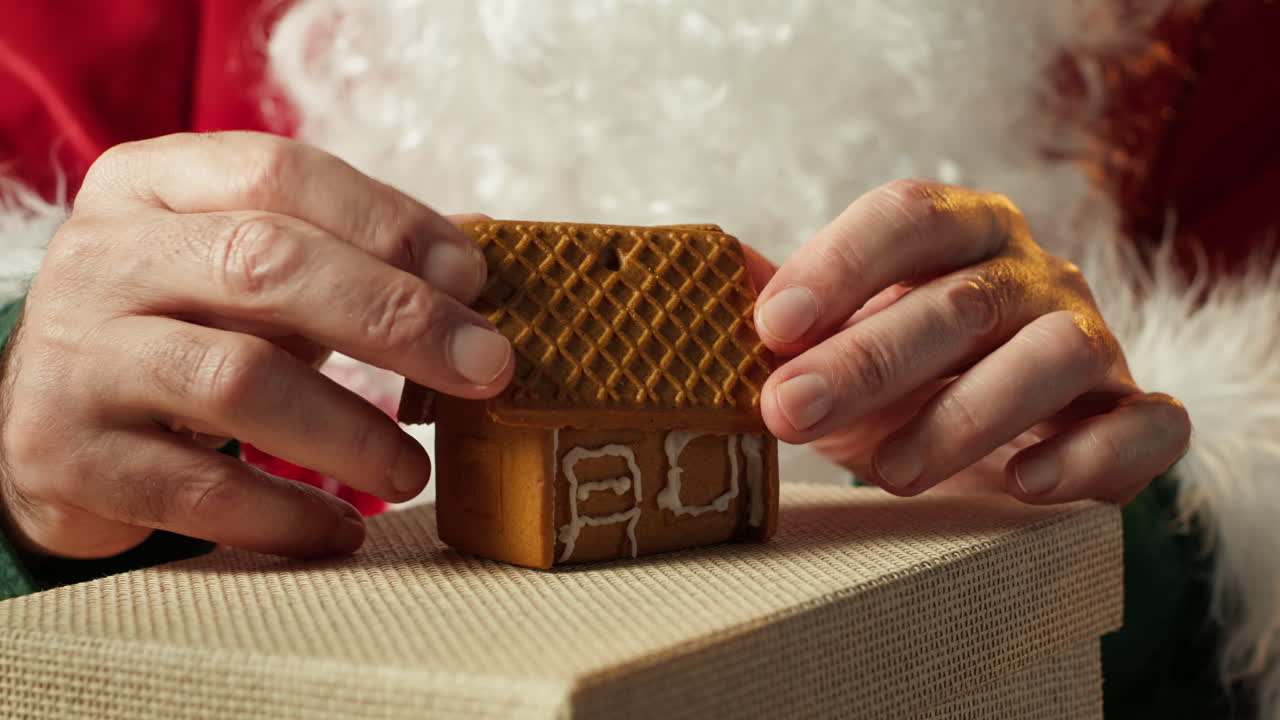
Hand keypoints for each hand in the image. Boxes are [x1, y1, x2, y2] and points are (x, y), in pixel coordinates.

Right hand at [0, 132, 511, 559]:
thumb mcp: (248, 267)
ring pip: (237, 380)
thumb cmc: (183, 327)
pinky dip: (286, 513)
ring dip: (352, 431)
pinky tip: (342, 530)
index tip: (474, 278)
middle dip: (396, 317)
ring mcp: (77, 357)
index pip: (279, 175)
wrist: (48, 415)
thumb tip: (482, 253)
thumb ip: (350, 251)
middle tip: (486, 368)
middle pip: (265, 264)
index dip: (389, 223)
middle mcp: (104, 258)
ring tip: (414, 471)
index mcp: (153, 186)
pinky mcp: (68, 456)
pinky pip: (199, 489)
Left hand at [750, 180, 1189, 503]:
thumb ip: (785, 302)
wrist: (999, 430)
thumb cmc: (904, 372)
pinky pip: (1141, 427)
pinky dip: (1087, 455)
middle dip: (868, 359)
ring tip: (889, 471)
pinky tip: (1023, 484)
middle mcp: (1032, 274)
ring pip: (1053, 355)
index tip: (769, 328)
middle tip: (788, 410)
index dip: (839, 264)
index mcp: (961, 232)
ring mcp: (1092, 340)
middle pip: (961, 298)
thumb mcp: (837, 334)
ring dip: (965, 415)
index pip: (908, 215)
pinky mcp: (1134, 414)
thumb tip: (709, 271)